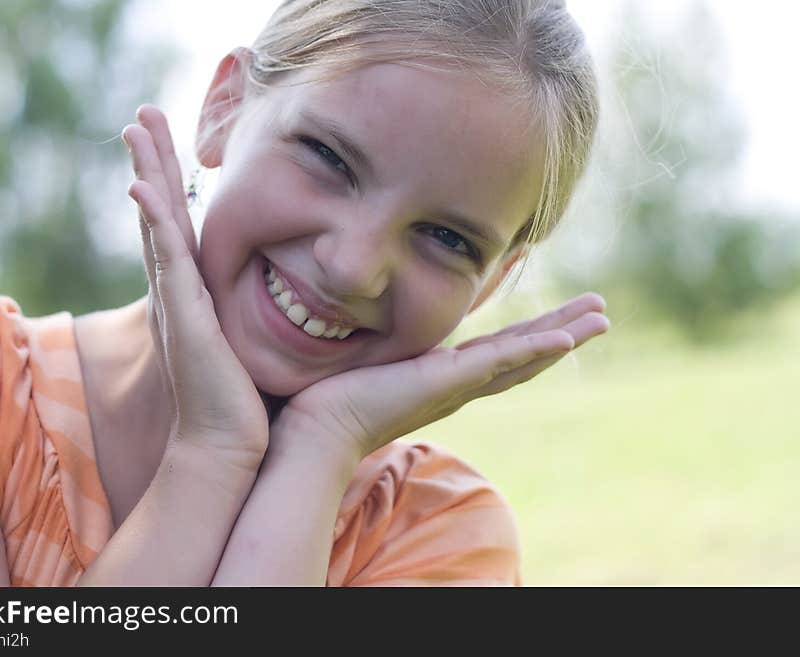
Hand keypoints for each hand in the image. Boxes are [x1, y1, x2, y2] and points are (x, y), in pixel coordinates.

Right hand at [122, 104, 268, 464]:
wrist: (233, 448)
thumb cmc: (252, 404)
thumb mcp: (263, 344)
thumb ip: (276, 315)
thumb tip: (312, 299)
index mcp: (200, 295)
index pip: (184, 227)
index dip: (175, 184)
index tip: (174, 144)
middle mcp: (182, 292)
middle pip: (162, 213)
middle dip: (154, 162)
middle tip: (143, 117)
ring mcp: (178, 303)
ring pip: (157, 224)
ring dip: (146, 174)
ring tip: (136, 128)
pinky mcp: (182, 318)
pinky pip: (166, 261)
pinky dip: (152, 223)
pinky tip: (141, 188)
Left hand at [271, 293, 609, 461]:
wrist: (315, 431)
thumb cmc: (330, 400)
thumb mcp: (370, 359)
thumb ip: (383, 343)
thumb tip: (373, 318)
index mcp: (444, 378)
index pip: (499, 352)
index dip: (533, 334)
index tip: (560, 315)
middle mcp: (459, 385)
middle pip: (525, 356)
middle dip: (564, 332)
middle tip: (602, 313)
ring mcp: (456, 386)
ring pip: (523, 358)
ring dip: (564, 337)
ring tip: (603, 318)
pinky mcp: (444, 383)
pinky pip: (497, 364)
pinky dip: (532, 351)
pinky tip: (564, 339)